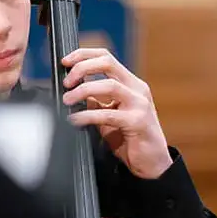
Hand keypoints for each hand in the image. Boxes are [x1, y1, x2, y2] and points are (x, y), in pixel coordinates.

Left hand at [58, 48, 174, 179]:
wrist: (151, 162)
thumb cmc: (129, 137)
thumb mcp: (108, 114)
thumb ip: (94, 101)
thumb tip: (70, 90)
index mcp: (130, 84)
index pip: (106, 57)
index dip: (84, 55)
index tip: (65, 61)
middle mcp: (137, 89)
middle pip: (108, 63)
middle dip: (82, 68)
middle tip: (66, 82)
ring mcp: (140, 104)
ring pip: (110, 85)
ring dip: (83, 90)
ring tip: (67, 100)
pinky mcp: (138, 122)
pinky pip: (108, 114)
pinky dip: (87, 115)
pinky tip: (75, 119)